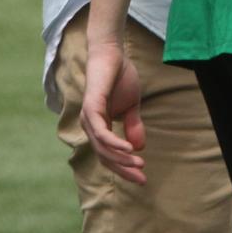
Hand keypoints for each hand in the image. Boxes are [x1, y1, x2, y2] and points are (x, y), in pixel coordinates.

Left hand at [78, 38, 147, 184]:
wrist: (113, 53)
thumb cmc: (120, 77)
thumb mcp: (131, 106)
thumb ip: (133, 126)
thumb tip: (138, 148)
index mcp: (99, 127)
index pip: (109, 156)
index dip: (124, 168)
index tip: (142, 177)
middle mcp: (90, 125)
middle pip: (105, 157)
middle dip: (124, 169)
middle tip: (142, 179)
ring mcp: (89, 117)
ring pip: (103, 148)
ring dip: (121, 158)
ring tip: (139, 163)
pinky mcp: (92, 107)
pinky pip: (101, 132)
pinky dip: (114, 143)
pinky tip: (129, 149)